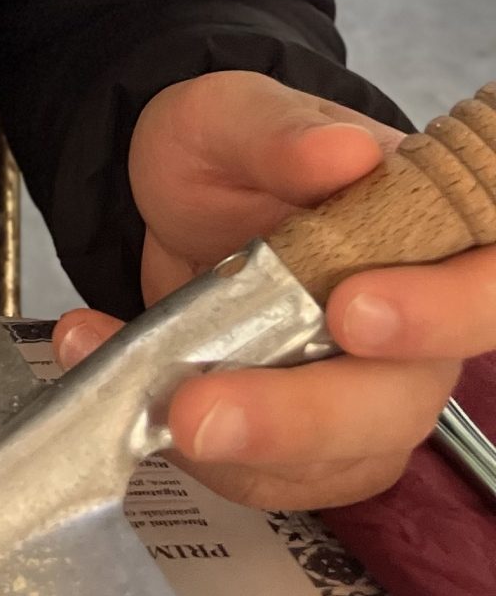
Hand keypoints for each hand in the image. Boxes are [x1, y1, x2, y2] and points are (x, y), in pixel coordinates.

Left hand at [52, 70, 495, 509]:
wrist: (179, 205)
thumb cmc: (232, 155)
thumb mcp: (230, 116)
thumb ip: (278, 132)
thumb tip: (344, 151)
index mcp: (430, 231)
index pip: (487, 285)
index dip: (444, 312)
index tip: (351, 310)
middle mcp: (423, 327)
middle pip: (405, 398)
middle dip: (306, 414)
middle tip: (203, 406)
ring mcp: (373, 394)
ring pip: (342, 456)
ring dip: (240, 446)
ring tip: (146, 399)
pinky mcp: (319, 448)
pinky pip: (277, 479)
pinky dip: (200, 452)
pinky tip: (134, 399)